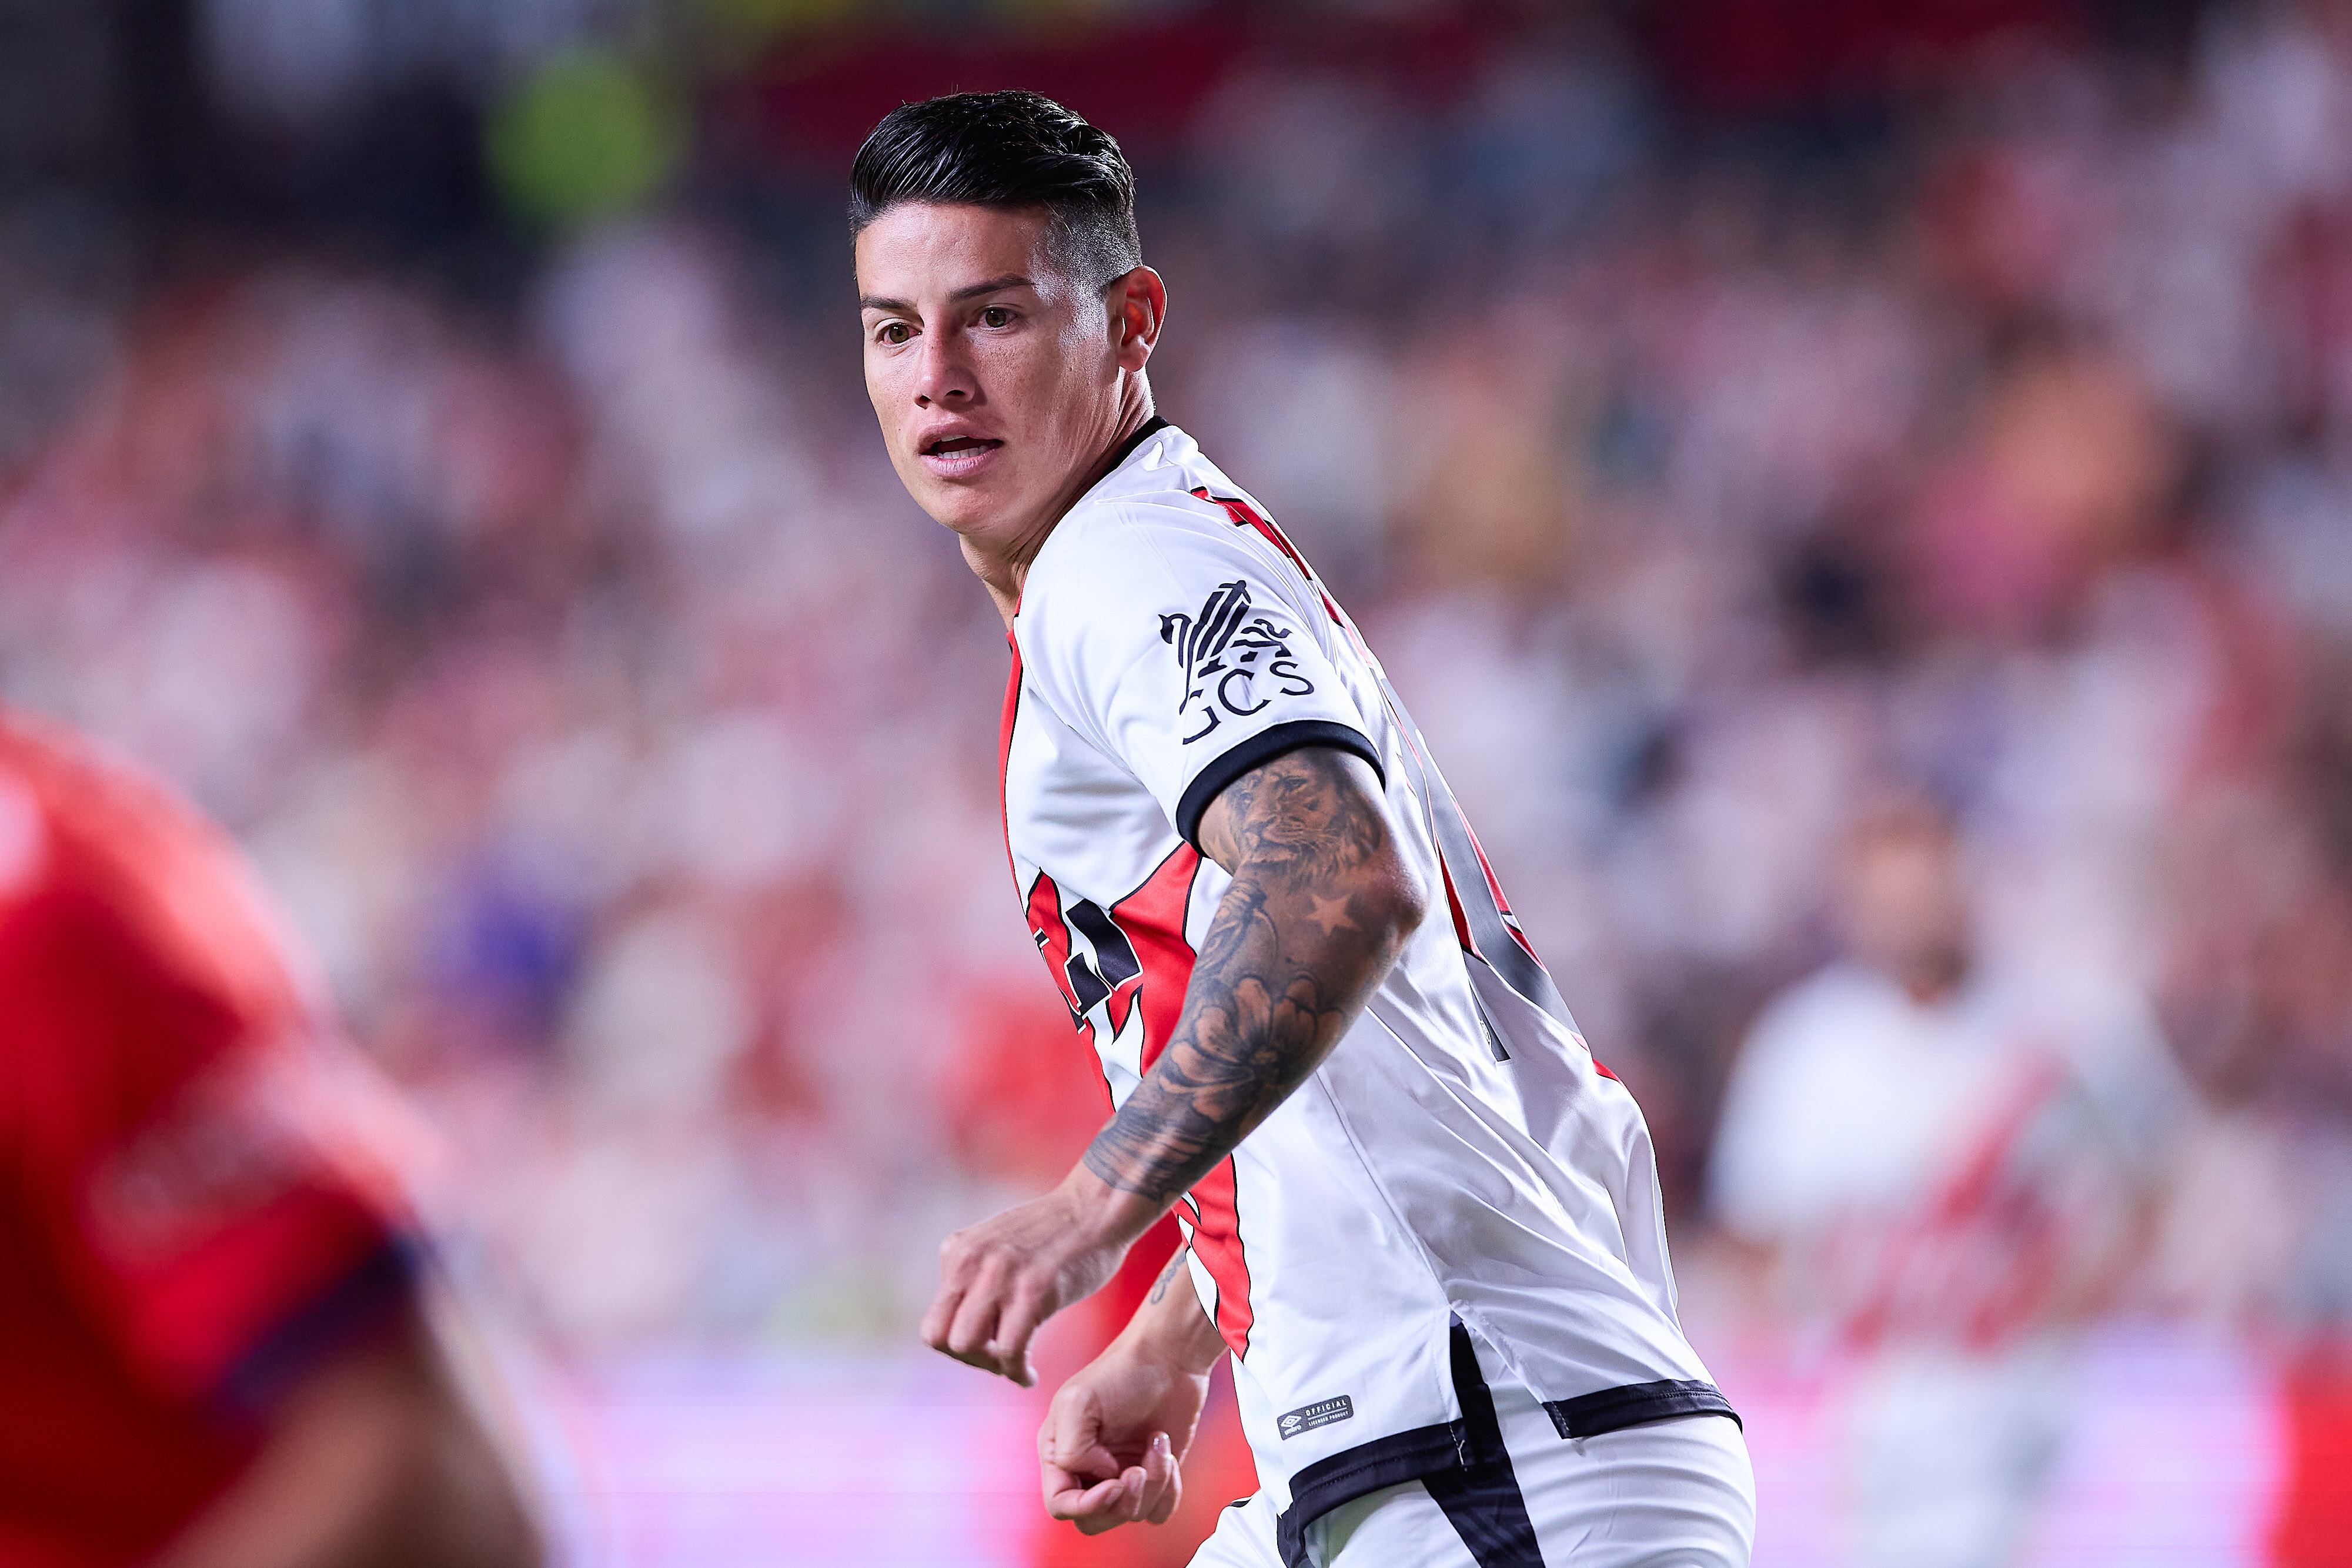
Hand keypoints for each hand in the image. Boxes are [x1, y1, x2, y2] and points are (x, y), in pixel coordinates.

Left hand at [920, 1170, 1154, 1385]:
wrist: (1096, 1207)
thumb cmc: (1056, 1233)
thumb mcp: (996, 1247)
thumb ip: (975, 1277)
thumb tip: (966, 1326)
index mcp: (958, 1251)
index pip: (933, 1323)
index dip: (956, 1346)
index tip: (987, 1347)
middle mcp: (970, 1261)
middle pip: (939, 1338)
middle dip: (968, 1359)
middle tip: (998, 1359)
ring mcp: (999, 1274)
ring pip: (965, 1345)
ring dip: (989, 1366)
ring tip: (1014, 1364)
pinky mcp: (1032, 1290)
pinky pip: (1009, 1350)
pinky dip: (1017, 1373)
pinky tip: (1029, 1375)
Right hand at [1039, 1339, 1209, 1533]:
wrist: (1170, 1358)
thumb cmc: (1122, 1373)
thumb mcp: (1079, 1402)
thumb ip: (1072, 1451)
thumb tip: (1101, 1477)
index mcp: (1060, 1454)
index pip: (1060, 1506)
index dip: (1086, 1505)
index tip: (1115, 1481)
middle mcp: (1089, 1470)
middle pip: (1094, 1521)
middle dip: (1123, 1501)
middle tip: (1138, 1469)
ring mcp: (1122, 1476)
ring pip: (1130, 1516)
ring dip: (1151, 1485)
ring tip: (1157, 1444)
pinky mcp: (1153, 1478)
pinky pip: (1159, 1512)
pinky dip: (1169, 1490)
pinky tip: (1166, 1455)